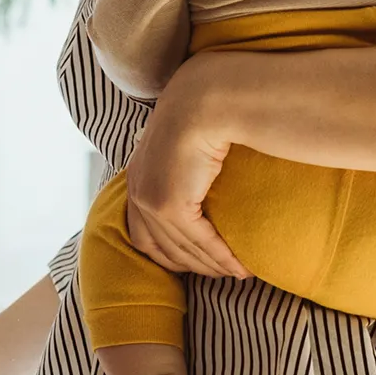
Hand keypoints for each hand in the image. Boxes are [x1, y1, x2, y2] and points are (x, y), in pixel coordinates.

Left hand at [122, 59, 250, 278]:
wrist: (204, 100)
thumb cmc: (200, 114)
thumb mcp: (181, 143)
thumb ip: (181, 167)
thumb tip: (197, 179)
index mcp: (136, 178)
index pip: (144, 233)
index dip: (171, 254)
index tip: (198, 264)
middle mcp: (136, 191)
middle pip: (160, 248)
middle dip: (192, 265)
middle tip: (223, 274)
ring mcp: (149, 199)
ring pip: (180, 249)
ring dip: (211, 265)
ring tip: (237, 272)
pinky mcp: (168, 204)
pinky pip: (197, 240)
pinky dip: (219, 256)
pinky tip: (239, 265)